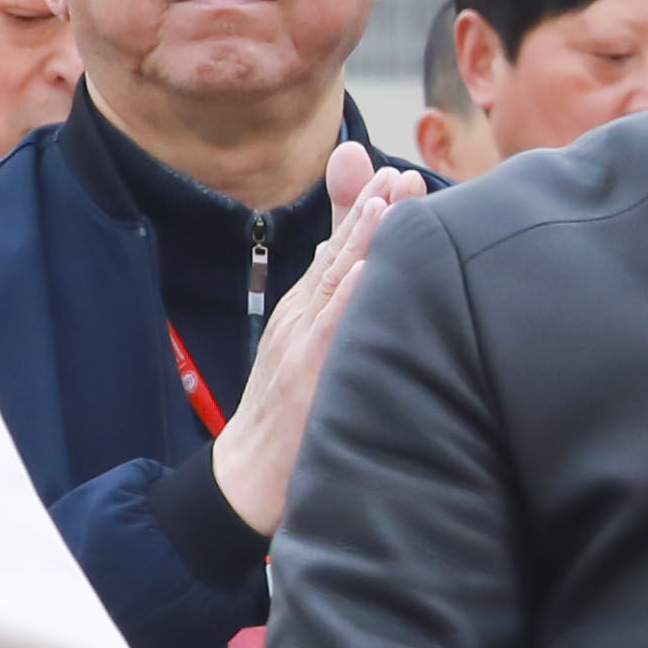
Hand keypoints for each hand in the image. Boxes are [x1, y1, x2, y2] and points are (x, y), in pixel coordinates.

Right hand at [207, 146, 430, 535]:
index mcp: (306, 310)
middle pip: (341, 252)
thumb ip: (335, 308)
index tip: (394, 172)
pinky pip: (333, 327)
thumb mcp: (308, 352)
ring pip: (339, 279)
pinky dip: (352, 294)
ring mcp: (302, 342)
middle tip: (400, 171)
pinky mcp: (308, 372)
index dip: (366, 209)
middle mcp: (302, 316)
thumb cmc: (289, 416)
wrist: (247, 476)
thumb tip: (363, 270)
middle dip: (371, 208)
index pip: (340, 249)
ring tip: (392, 198)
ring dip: (366, 236)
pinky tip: (373, 268)